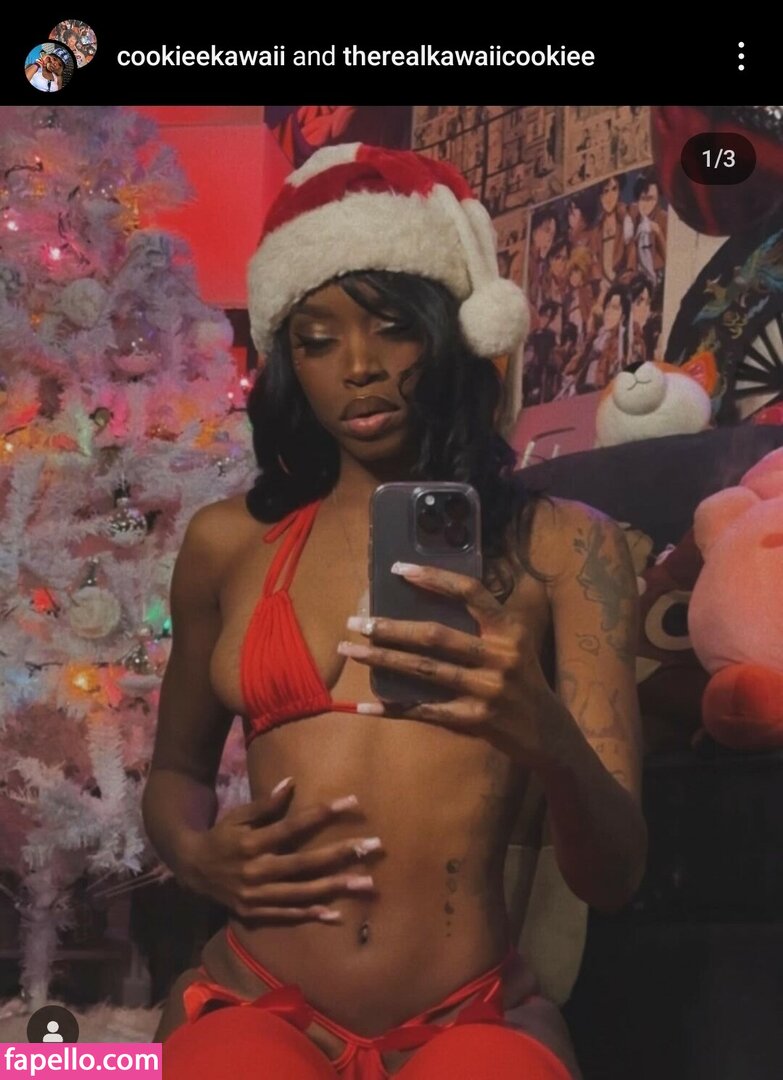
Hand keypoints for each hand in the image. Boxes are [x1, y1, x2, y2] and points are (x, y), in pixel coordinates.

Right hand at [179, 780, 379, 922]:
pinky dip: (312, 915)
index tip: (352, 803)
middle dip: (341, 854)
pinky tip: (337, 915)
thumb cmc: (222, 837)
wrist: (192, 871)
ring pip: (303, 893)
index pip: (294, 826)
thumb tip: (291, 782)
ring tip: (366, 883)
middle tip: (373, 846)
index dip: (323, 814)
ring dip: (336, 888)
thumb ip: (265, 804)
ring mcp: (257, 896)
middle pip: (306, 863)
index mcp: (253, 843)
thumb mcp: (238, 816)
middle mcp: (257, 871)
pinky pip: (288, 915)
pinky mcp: (256, 913)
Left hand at [339, 563, 559, 765]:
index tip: (398, 568)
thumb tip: (430, 594)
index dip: (434, 578)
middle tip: (356, 622)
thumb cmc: (522, 677)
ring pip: (423, 670)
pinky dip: (393, 708)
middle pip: (435, 635)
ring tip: (350, 650)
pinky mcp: (473, 720)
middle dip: (391, 627)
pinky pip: (424, 711)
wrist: (547, 732)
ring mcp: (485, 690)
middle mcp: (499, 656)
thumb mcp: (515, 641)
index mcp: (508, 629)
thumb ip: (484, 620)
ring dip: (382, 660)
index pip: (469, 592)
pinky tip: (364, 706)